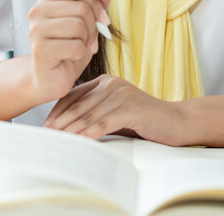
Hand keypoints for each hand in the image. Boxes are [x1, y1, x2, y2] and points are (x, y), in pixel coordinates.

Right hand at [28, 0, 110, 101]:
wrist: (51, 78)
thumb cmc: (68, 49)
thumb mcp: (87, 23)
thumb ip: (95, 3)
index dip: (95, 1)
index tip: (102, 18)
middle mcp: (38, 10)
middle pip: (81, 7)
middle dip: (93, 27)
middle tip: (89, 41)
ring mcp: (36, 29)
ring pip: (79, 25)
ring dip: (86, 41)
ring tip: (79, 48)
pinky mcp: (40, 49)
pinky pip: (75, 46)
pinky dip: (79, 54)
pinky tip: (70, 57)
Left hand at [43, 75, 189, 145]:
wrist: (177, 122)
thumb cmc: (144, 121)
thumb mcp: (115, 114)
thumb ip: (95, 115)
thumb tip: (67, 129)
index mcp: (105, 81)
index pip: (74, 95)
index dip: (58, 111)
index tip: (46, 126)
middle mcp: (111, 84)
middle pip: (78, 105)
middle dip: (60, 122)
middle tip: (46, 136)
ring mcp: (121, 94)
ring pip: (88, 115)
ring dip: (71, 130)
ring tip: (57, 141)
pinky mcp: (130, 108)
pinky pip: (104, 123)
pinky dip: (89, 134)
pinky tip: (79, 142)